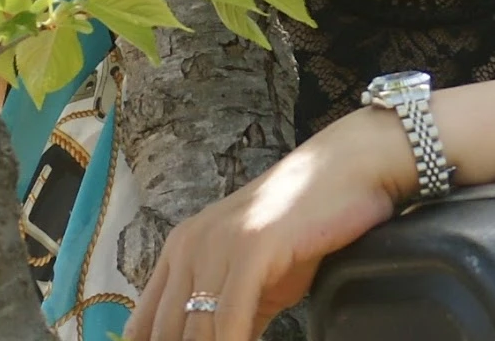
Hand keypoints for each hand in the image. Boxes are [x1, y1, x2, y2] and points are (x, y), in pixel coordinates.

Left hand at [122, 109, 413, 340]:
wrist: (350, 169)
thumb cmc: (307, 223)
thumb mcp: (259, 276)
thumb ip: (231, 314)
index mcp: (180, 251)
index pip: (144, 325)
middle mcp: (188, 246)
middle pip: (166, 334)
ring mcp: (217, 245)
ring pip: (198, 331)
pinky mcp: (251, 249)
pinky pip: (232, 318)